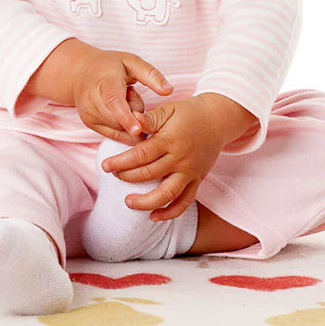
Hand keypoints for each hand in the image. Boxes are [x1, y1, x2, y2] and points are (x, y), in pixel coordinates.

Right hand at [72, 50, 173, 144]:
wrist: (81, 72)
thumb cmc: (110, 65)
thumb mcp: (132, 62)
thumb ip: (151, 75)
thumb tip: (169, 90)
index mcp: (105, 82)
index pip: (114, 102)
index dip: (126, 117)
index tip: (137, 130)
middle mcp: (92, 100)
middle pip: (120, 119)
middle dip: (135, 113)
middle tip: (131, 93)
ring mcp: (89, 114)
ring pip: (118, 129)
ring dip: (130, 120)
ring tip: (124, 99)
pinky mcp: (89, 124)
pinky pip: (114, 135)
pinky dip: (124, 127)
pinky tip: (121, 110)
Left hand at [100, 96, 225, 220]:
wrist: (218, 119)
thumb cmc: (189, 112)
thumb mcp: (169, 109)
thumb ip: (150, 119)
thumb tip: (131, 119)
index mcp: (170, 139)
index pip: (141, 155)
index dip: (121, 162)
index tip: (105, 165)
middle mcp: (180, 159)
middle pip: (149, 174)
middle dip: (127, 177)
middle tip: (112, 176)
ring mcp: (190, 172)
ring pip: (167, 194)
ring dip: (146, 202)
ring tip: (128, 202)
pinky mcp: (198, 180)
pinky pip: (185, 202)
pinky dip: (170, 213)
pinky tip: (154, 217)